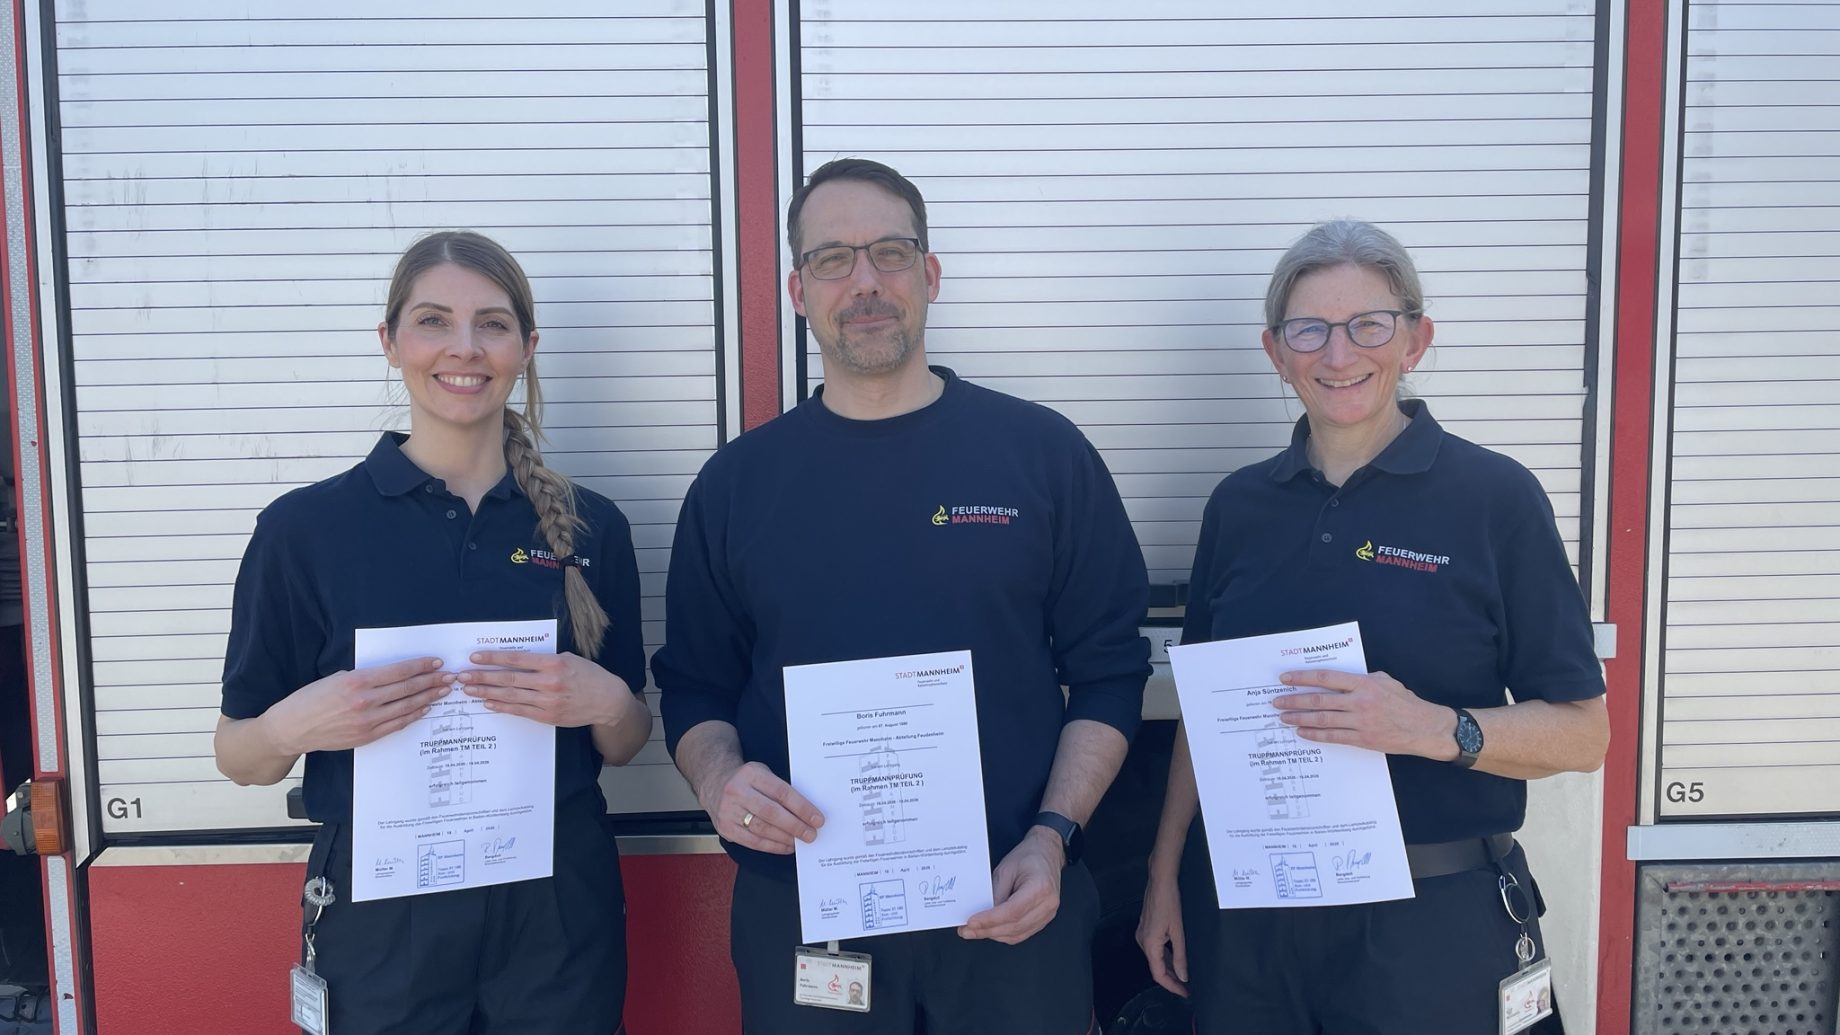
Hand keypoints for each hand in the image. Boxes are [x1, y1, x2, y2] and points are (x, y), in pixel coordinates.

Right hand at [263, 657, 451, 754]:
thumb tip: (390, 675)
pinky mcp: (366, 736)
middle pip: (407, 689)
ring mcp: (367, 721)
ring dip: (428, 698)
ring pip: (406, 707)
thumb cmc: (310, 699)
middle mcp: (365, 701)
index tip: (436, 662)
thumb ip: (363, 677)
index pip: (398, 671)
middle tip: (449, 676)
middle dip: (432, 681)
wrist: (291, 729)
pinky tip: (425, 708)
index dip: (420, 666)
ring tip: (443, 691)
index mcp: (357, 681)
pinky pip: (397, 724)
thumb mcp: (335, 678)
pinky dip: (413, 715)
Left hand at [458, 650, 634, 728]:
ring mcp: (548, 701)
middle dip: (482, 676)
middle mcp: (549, 682)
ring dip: (487, 693)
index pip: (516, 659)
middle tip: (462, 675)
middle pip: (508, 679)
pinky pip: (520, 711)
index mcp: (554, 663)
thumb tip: (519, 660)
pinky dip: (503, 707)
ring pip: (511, 696)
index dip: (493, 658)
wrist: (607, 701)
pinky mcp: (548, 716)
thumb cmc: (589, 676)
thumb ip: (545, 659)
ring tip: (469, 690)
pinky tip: (488, 703)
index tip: (475, 656)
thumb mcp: (570, 659)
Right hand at [696, 760, 822, 853]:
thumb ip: (780, 789)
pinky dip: (772, 846)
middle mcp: (737, 791)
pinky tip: (785, 846)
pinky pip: (753, 842)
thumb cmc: (746, 780)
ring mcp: (728, 811)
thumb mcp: (763, 773)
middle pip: (772, 813)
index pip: (781, 792)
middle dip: (795, 826)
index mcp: (751, 774)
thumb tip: (808, 812)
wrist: (714, 782)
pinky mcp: (725, 828)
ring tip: (800, 841)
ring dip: (785, 838)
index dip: (802, 807)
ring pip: (762, 829)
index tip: (817, 818)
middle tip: (811, 834)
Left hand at [959, 827, 1061, 943]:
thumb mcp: (1005, 870)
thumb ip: (995, 893)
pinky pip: (1021, 934)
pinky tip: (990, 930)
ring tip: (974, 931)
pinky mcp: (1043, 920)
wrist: (1046, 854)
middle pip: (1014, 926)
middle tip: (966, 930)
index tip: (971, 922)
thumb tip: (981, 915)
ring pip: (1016, 934)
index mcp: (1040, 888)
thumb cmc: (1028, 857)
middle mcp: (1047, 904)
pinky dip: (1004, 934)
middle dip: (987, 930)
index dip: (990, 920)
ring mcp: (1048, 914)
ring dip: (993, 934)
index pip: (1012, 911)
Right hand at [1135, 872, 1187, 996]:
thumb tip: (1183, 975)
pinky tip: (1176, 957)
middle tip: (1187, 986)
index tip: (1184, 993)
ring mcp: (1143, 934)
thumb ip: (1180, 956)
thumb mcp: (1179, 932)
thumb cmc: (1169, 902)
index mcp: (1149, 945)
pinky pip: (1155, 948)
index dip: (1172, 986)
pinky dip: (1165, 956)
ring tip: (1185, 974)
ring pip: (1156, 958)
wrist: (1160, 881)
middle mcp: (1142, 941)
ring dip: (1169, 967)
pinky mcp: (1146, 928)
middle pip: (1157, 968)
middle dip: (1172, 978)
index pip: (1159, 975)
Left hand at [1271, 669, 1453, 758]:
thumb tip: (1340, 679)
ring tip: (1283, 717)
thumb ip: (1362, 678)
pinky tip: (1302, 731)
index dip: (1302, 678)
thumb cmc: (1405, 702)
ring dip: (1299, 718)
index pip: (1326, 678)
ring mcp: (1360, 722)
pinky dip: (1315, 734)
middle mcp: (1359, 701)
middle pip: (1319, 700)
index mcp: (1363, 683)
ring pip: (1322, 719)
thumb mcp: (1385, 681)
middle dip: (1294, 700)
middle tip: (1276, 701)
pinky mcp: (1362, 739)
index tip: (1285, 679)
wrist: (1424, 727)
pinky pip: (1333, 736)